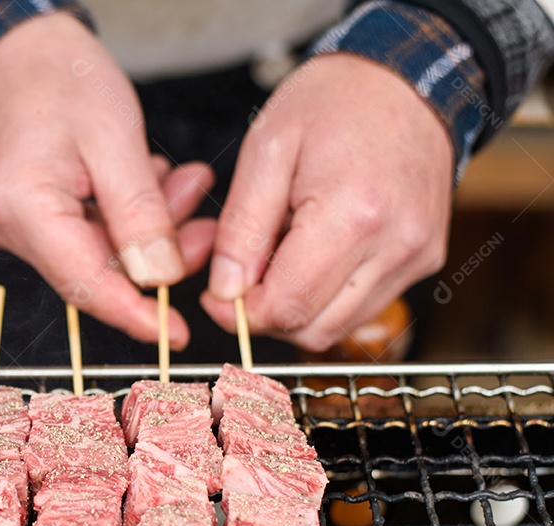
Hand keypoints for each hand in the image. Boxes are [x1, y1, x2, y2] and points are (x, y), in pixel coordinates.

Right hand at [0, 13, 214, 349]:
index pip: (84, 283)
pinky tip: (151, 184)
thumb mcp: (116, 139)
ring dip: (144, 228)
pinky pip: (78, 232)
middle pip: (91, 269)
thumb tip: (159, 280)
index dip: (136, 314)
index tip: (176, 334)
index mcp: (18, 205)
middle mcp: (0, 225)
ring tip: (185, 185)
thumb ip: (140, 215)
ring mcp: (3, 223)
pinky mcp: (15, 216)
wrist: (16, 48)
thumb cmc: (60, 76)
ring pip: (90, 251)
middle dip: (155, 255)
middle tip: (203, 227)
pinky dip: (120, 216)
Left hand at [201, 53, 453, 351]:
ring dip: (297, 307)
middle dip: (267, 314)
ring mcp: (416, 258)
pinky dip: (328, 295)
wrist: (406, 79)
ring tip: (283, 253)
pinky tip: (316, 252)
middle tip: (245, 272)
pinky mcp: (424, 261)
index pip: (287, 306)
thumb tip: (226, 291)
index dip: (240, 312)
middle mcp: (396, 246)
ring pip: (338, 327)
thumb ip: (243, 227)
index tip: (217, 292)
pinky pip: (362, 307)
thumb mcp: (267, 149)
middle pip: (313, 329)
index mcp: (354, 216)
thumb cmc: (333, 102)